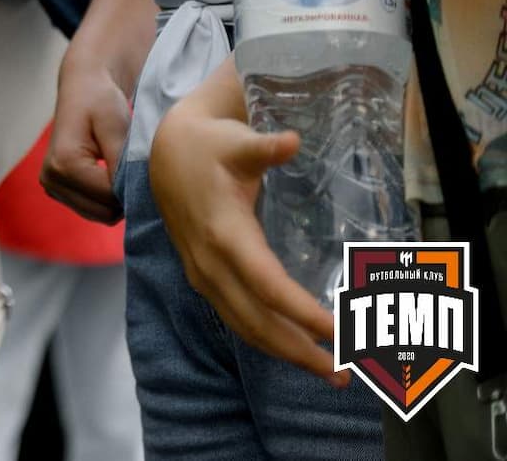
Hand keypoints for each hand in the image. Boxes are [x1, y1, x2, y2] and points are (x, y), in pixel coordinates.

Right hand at [42, 53, 130, 222]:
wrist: (83, 88)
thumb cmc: (101, 101)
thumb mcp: (115, 126)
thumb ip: (121, 163)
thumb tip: (132, 196)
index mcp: (63, 164)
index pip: (110, 199)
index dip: (133, 185)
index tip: (142, 164)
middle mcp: (51, 179)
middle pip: (104, 213)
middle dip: (124, 194)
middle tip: (132, 165)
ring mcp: (52, 187)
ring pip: (100, 215)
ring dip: (116, 197)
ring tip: (119, 166)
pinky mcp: (58, 190)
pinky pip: (93, 209)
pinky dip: (106, 198)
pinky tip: (108, 173)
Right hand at [149, 106, 346, 382]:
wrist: (167, 154)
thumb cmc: (211, 147)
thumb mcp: (237, 142)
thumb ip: (265, 147)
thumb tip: (292, 140)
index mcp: (223, 233)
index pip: (266, 285)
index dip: (301, 312)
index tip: (339, 330)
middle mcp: (211, 263)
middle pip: (257, 320)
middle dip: (300, 350)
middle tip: (346, 372)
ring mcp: (204, 275)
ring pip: (245, 327)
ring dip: (286, 353)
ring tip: (330, 371)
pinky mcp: (205, 279)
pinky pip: (237, 319)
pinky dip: (267, 340)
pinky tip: (295, 349)